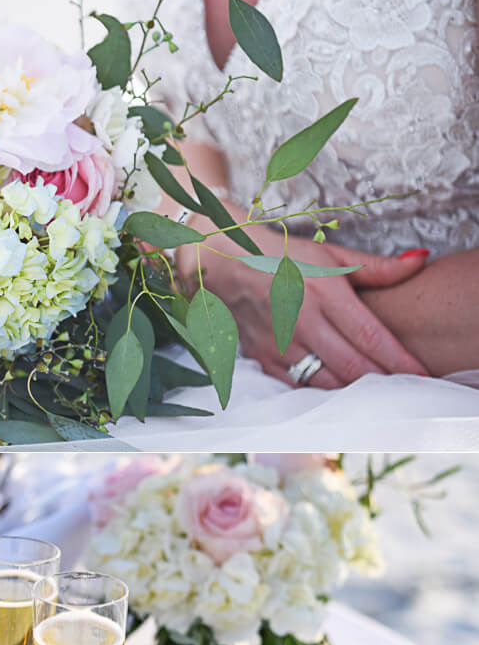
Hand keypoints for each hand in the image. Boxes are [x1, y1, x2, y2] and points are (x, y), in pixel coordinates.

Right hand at [186, 234, 431, 387]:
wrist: (224, 264)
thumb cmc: (281, 257)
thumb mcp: (329, 254)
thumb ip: (376, 267)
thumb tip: (419, 260)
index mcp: (323, 291)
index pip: (369, 335)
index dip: (398, 359)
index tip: (420, 373)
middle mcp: (301, 321)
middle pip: (352, 365)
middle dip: (382, 381)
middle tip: (404, 387)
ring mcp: (280, 343)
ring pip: (327, 381)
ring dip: (354, 389)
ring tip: (375, 390)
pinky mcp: (264, 357)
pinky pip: (300, 384)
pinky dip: (323, 390)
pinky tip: (338, 388)